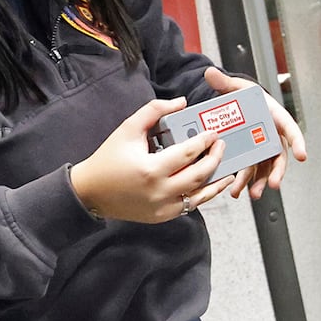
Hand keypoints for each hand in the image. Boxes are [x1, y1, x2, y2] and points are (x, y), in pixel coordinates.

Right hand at [70, 97, 235, 222]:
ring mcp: (162, 208)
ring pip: (200, 195)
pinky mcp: (162, 217)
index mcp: (150, 169)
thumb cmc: (109, 158)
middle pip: (199, 175)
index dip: (204, 141)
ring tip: (229, 170)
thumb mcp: (127, 129)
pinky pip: (190, 206)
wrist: (91, 191)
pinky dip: (203, 195)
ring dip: (217, 182)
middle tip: (221, 146)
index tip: (213, 132)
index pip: (188, 153)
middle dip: (215, 159)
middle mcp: (159, 191)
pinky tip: (212, 185)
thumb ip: (154, 111)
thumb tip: (182, 102)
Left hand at [202, 67, 307, 198]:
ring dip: (260, 182)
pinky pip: (252, 171)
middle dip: (277, 171)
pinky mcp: (252, 156)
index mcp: (275, 117)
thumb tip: (210, 73)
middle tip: (274, 183)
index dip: (298, 142)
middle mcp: (272, 135)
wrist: (241, 106)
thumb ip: (225, 83)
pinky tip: (237, 191)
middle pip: (279, 156)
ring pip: (265, 168)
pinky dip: (245, 182)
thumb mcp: (237, 88)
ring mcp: (263, 148)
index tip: (302, 155)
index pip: (291, 130)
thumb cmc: (247, 97)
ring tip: (254, 194)